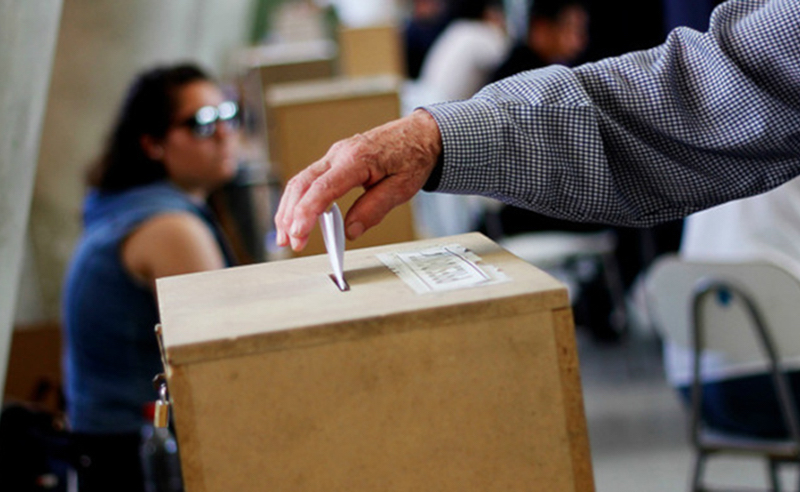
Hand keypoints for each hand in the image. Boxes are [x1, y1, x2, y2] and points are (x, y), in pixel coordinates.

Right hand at [275, 109, 442, 250]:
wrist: (419, 134)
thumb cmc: (412, 156)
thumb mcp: (402, 187)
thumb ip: (375, 208)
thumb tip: (351, 231)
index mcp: (357, 159)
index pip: (324, 187)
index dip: (307, 212)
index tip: (299, 233)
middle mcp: (339, 154)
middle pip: (303, 184)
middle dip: (291, 215)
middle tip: (291, 242)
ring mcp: (334, 156)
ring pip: (301, 181)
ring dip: (289, 209)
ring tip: (286, 235)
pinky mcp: (333, 162)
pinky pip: (309, 180)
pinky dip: (299, 200)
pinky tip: (296, 218)